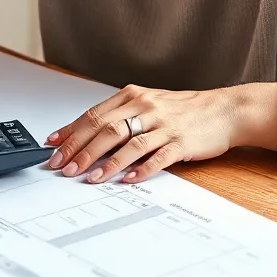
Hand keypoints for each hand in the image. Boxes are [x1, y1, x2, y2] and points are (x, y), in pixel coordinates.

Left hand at [46, 82, 276, 183]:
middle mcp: (145, 107)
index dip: (70, 133)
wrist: (224, 110)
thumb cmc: (183, 110)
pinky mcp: (181, 141)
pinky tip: (126, 180)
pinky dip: (140, 169)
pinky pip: (157, 156)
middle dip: (80, 150)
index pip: (93, 115)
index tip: (52, 148)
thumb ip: (117, 118)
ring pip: (128, 142)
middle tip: (63, 167)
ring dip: (105, 162)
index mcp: (132, 96)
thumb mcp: (147, 105)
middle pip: (105, 128)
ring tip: (88, 177)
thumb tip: (82, 136)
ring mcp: (164, 124)